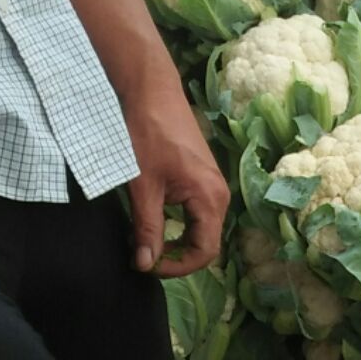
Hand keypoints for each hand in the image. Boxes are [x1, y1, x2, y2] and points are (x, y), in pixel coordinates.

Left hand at [124, 84, 228, 275]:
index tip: (146, 265)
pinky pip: (196, 213)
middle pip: (205, 243)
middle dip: (175, 255)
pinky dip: (177, 224)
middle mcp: (219, 195)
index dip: (177, 267)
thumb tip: (145, 265)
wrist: (151, 92)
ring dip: (175, 240)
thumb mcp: (142, 186)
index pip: (204, 252)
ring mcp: (213, 185)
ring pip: (200, 229)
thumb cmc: (147, 134)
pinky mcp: (202, 178)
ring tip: (143, 237)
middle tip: (141, 254)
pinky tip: (152, 216)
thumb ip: (147, 228)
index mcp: (210, 198)